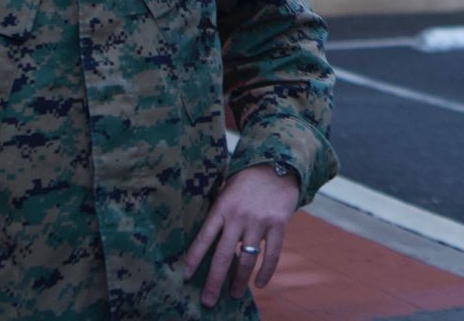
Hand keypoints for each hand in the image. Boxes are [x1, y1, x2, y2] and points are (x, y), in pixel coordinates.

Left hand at [182, 164, 301, 306]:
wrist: (278, 162)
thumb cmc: (247, 179)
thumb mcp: (226, 190)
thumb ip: (219, 214)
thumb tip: (209, 243)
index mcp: (222, 207)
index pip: (204, 238)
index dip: (193, 259)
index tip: (185, 276)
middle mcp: (238, 216)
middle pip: (223, 256)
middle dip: (213, 282)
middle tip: (208, 301)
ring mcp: (259, 221)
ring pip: (246, 259)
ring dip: (239, 281)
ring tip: (235, 294)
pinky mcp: (278, 224)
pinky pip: (272, 254)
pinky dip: (266, 271)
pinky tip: (260, 283)